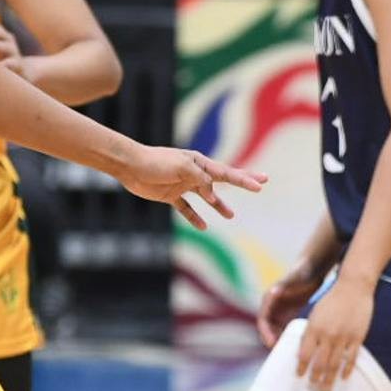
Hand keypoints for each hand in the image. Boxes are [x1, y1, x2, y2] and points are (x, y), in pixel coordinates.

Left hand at [118, 146, 265, 229]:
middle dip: (242, 182)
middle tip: (261, 184)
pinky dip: (195, 218)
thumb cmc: (156, 162)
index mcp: (200, 163)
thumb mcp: (182, 167)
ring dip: (219, 205)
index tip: (261, 184)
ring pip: (207, 197)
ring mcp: (183, 185)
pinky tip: (203, 227)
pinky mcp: (171, 196)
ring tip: (231, 216)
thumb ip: (200, 179)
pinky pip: (187, 209)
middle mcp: (195, 173)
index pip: (227, 173)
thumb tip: (213, 195)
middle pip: (223, 181)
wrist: (129, 166)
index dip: (245, 179)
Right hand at [258, 264, 325, 348]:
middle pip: (268, 329)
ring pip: (277, 331)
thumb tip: (273, 292)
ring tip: (290, 352)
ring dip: (282, 341)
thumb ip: (284, 285)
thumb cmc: (302, 273)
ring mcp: (280, 312)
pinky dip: (291, 337)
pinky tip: (300, 345)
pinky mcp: (289, 314)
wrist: (312, 270)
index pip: (263, 321)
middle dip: (273, 341)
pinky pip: (287, 329)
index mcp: (269, 300)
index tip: (271, 343)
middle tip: (282, 353)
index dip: (265, 333)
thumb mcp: (294, 279)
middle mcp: (272, 307)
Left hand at [298, 276, 373, 390]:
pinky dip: (347, 369)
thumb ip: (310, 332)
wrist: (353, 287)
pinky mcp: (357, 337)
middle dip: (316, 379)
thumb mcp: (315, 314)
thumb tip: (304, 350)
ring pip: (335, 364)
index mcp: (314, 328)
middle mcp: (327, 335)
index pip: (304, 354)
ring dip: (329, 379)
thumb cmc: (332, 299)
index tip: (300, 376)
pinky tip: (344, 377)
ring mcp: (343, 337)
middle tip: (314, 388)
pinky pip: (351, 358)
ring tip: (326, 389)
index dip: (301, 367)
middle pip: (320, 363)